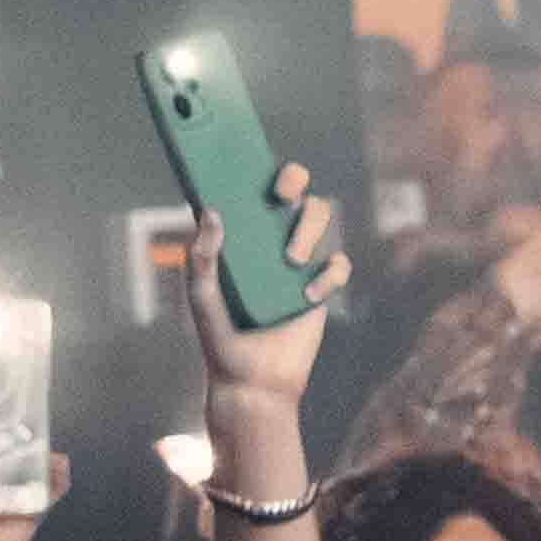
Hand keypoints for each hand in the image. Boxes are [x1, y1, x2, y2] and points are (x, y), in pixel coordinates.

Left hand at [184, 164, 350, 415]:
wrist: (252, 383)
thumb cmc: (219, 339)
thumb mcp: (202, 296)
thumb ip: (203, 256)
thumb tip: (212, 212)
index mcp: (240, 236)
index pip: (250, 188)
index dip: (254, 165)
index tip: (250, 157)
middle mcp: (271, 240)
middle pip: (294, 190)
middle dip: (292, 180)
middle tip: (280, 195)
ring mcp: (299, 261)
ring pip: (320, 217)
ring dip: (308, 230)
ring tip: (291, 260)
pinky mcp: (322, 286)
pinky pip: (339, 263)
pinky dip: (328, 274)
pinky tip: (308, 295)